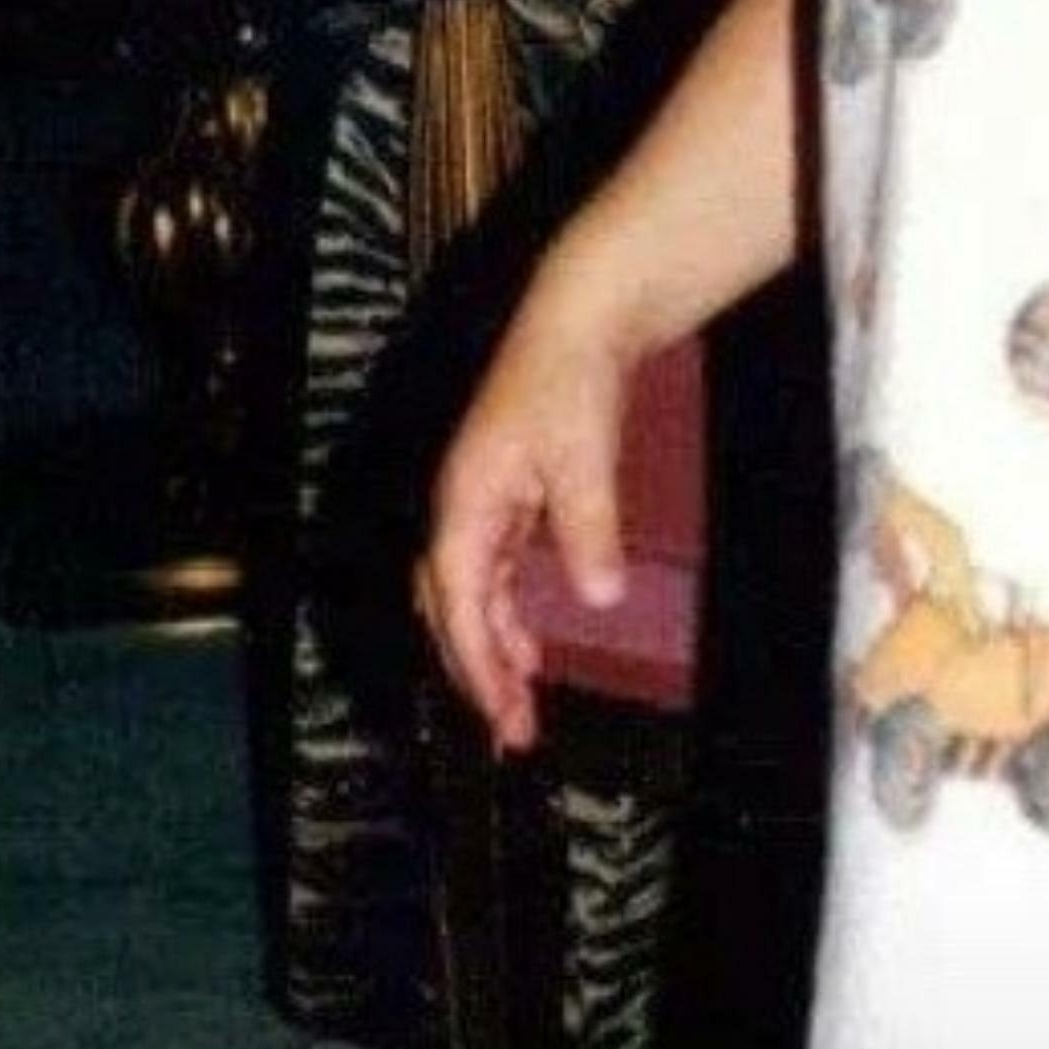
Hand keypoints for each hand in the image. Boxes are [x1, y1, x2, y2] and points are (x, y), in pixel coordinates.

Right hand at [416, 297, 633, 754]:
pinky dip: (506, 613)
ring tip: (520, 700)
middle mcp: (463, 504)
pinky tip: (529, 643)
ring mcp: (483, 499)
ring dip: (491, 646)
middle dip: (474, 669)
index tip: (504, 713)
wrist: (580, 318)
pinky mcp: (508, 494)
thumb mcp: (584, 456)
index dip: (477, 661)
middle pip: (451, 605)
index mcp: (465, 498)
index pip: (458, 599)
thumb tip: (597, 595)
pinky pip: (493, 572)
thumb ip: (589, 526)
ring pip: (470, 592)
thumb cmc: (572, 379)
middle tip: (513, 729)